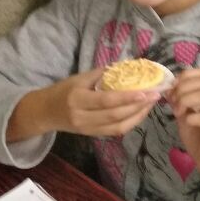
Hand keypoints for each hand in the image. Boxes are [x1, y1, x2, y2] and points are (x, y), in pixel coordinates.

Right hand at [10, 70, 160, 141]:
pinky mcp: (92, 135)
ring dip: (138, 115)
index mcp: (78, 99)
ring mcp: (87, 129)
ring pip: (118, 126)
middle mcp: (82, 117)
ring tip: (151, 103)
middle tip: (156, 95)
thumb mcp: (79, 77)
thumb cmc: (63, 90)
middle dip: (139, 106)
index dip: (128, 97)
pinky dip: (131, 123)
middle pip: (115, 115)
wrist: (44, 112)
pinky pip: (115, 131)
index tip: (147, 91)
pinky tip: (141, 112)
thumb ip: (104, 73)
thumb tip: (130, 65)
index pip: (106, 100)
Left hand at [167, 69, 199, 187]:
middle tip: (173, 101)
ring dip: (186, 100)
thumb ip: (180, 103)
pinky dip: (190, 116)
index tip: (173, 88)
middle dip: (183, 87)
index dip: (186, 76)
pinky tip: (185, 122)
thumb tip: (168, 91)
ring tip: (177, 112)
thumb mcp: (187, 117)